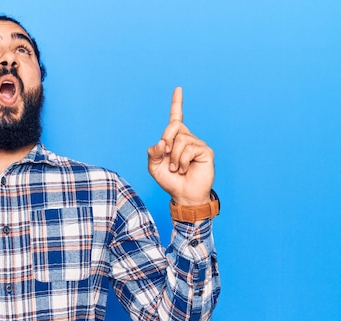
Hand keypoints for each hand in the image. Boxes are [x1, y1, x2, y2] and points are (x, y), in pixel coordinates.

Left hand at [147, 87, 213, 204]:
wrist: (183, 195)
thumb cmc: (170, 180)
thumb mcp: (154, 167)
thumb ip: (152, 153)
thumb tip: (161, 142)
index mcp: (174, 139)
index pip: (176, 117)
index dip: (177, 103)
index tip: (178, 89)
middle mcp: (187, 138)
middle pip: (173, 126)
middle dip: (166, 142)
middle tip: (168, 157)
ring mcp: (197, 144)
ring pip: (180, 140)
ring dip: (174, 158)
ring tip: (177, 168)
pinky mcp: (205, 151)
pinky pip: (189, 149)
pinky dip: (182, 161)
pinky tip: (185, 169)